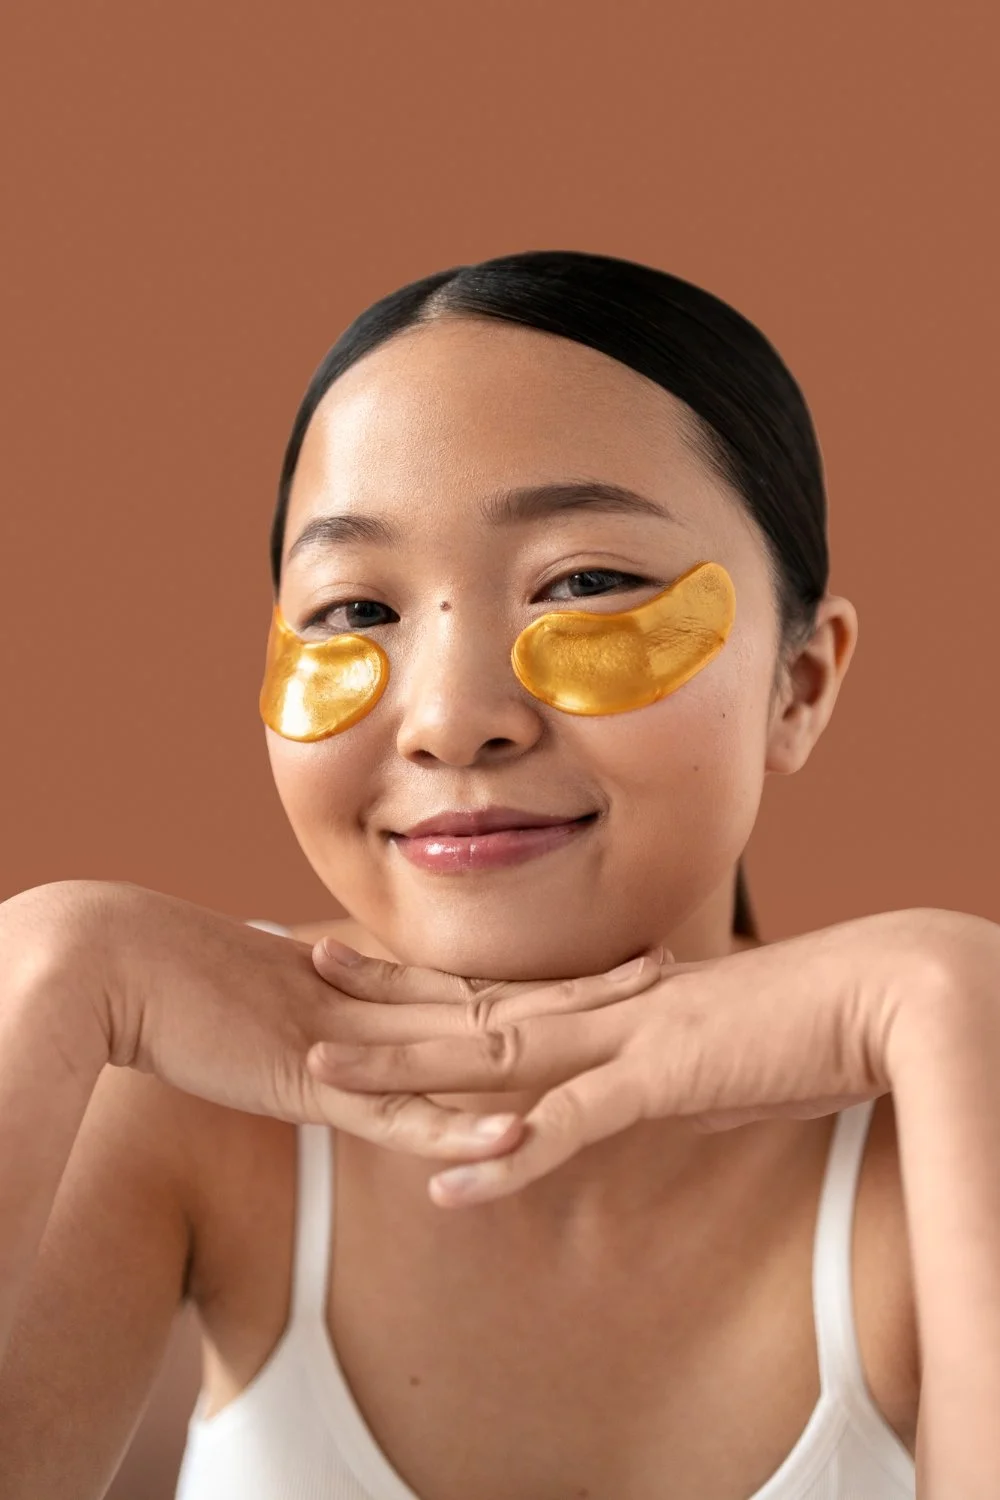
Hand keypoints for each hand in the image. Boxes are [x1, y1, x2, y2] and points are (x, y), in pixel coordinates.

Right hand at [20, 879, 594, 1163]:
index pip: (480, 985)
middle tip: (667, 968)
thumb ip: (324, 1029)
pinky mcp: (315, 1080)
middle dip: (585, 990)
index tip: (610, 963)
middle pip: (503, 1000)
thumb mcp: (274, 1015)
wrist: (121, 964)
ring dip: (556, 1039)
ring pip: (475, 1046)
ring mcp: (357, 1041)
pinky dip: (461, 1121)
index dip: (548, 978)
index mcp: (375, 989)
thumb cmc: (186, 990)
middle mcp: (382, 1006)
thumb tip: (350, 1039)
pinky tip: (519, 1128)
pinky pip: (401, 1109)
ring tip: (635, 1024)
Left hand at [308, 909, 949, 1204]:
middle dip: (376, 991)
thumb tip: (655, 1087)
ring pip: (491, 1053)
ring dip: (406, 1066)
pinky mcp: (661, 1076)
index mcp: (605, 999)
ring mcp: (622, 1037)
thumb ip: (667, 1071)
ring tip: (323, 1070)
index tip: (354, 958)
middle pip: (466, 1002)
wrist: (870, 997)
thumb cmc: (797, 1023)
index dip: (418, 975)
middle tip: (294, 960)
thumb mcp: (712, 1053)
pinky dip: (512, 1152)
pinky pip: (572, 1120)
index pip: (492, 985)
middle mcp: (597, 1008)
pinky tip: (452, 1178)